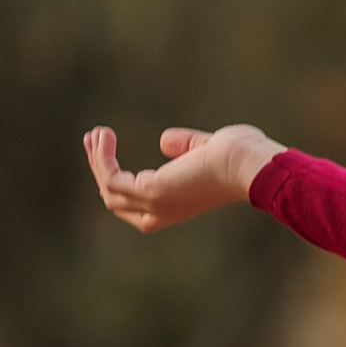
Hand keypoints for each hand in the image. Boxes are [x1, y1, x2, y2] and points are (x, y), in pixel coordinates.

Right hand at [84, 123, 279, 235]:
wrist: (252, 164)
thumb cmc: (241, 156)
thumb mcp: (207, 148)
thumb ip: (187, 146)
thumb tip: (163, 141)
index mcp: (175, 206)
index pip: (134, 202)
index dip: (118, 176)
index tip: (107, 147)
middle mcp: (161, 213)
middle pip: (115, 198)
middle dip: (101, 168)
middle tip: (93, 139)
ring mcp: (154, 206)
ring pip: (109, 188)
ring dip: (97, 160)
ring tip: (95, 133)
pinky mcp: (150, 192)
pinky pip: (111, 177)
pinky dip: (102, 157)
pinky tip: (104, 135)